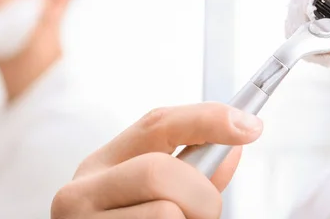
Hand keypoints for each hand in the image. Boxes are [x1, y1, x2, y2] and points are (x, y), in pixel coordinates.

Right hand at [51, 102, 263, 218]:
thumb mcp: (144, 193)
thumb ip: (189, 169)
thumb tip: (234, 144)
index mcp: (100, 165)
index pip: (157, 124)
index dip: (208, 119)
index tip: (249, 126)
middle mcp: (81, 192)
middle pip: (160, 171)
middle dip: (201, 193)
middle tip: (205, 210)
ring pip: (167, 212)